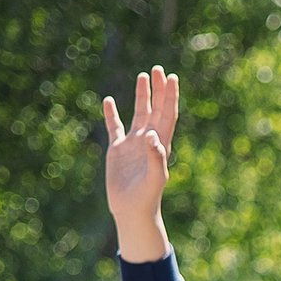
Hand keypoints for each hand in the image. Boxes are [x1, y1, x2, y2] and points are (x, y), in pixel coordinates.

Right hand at [102, 67, 180, 260]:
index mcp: (160, 145)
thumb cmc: (147, 198)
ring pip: (138, 113)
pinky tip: (108, 100)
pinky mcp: (117, 150)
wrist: (132, 211)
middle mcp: (148, 141)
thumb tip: (152, 136)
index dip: (170, 97)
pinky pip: (114, 127)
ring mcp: (132, 144)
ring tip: (142, 76)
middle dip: (158, 90)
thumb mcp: (154, 178)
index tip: (172, 78)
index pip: (168, 115)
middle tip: (159, 69)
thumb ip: (156, 157)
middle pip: (155, 109)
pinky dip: (112, 114)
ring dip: (141, 96)